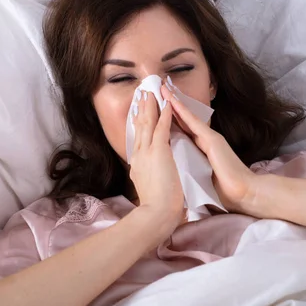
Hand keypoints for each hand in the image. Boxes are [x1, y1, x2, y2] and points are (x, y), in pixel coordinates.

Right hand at [129, 91, 184, 231]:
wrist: (156, 215)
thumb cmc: (156, 208)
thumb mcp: (148, 188)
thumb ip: (150, 179)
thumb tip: (152, 178)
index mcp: (137, 164)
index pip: (138, 139)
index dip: (139, 123)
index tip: (139, 112)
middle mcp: (139, 155)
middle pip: (139, 127)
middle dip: (142, 109)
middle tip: (143, 93)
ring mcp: (147, 152)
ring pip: (148, 123)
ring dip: (151, 105)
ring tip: (152, 91)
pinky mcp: (158, 151)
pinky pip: (161, 127)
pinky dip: (164, 114)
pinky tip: (167, 103)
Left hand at [161, 84, 258, 213]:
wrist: (242, 194)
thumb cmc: (223, 191)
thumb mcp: (201, 178)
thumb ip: (191, 170)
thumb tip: (177, 176)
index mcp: (200, 150)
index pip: (180, 132)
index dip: (167, 121)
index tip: (154, 112)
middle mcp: (204, 141)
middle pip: (181, 121)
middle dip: (167, 108)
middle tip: (153, 93)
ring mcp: (209, 138)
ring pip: (186, 117)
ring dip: (173, 103)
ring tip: (162, 89)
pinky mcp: (212, 139)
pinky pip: (193, 122)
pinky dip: (182, 110)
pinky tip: (172, 100)